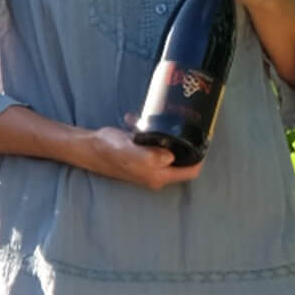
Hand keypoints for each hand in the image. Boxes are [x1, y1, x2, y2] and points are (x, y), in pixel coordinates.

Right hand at [87, 124, 202, 190]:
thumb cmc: (111, 151)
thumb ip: (153, 156)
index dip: (200, 157)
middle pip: (182, 160)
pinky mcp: (142, 152)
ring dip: (168, 134)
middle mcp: (156, 172)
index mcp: (158, 176)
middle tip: (189, 122)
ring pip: (169, 148)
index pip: (190, 171)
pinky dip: (152, 130)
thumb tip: (172, 155)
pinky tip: (140, 119)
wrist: (90, 147)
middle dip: (186, 142)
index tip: (205, 137)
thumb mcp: (133, 153)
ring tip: (163, 118)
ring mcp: (149, 163)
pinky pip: (155, 142)